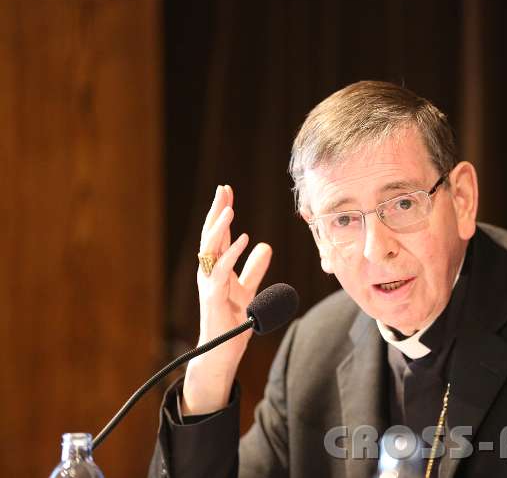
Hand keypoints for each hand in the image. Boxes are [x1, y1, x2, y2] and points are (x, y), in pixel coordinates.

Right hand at [182, 184, 271, 414]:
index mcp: (216, 267)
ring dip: (220, 227)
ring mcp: (208, 283)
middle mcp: (209, 271)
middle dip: (217, 211)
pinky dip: (231, 254)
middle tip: (223, 189)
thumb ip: (255, 268)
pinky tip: (242, 238)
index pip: (219, 233)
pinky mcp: (213, 296)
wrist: (224, 350)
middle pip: (211, 235)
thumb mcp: (249, 289)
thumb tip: (265, 246)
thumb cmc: (232, 320)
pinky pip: (221, 271)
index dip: (222, 212)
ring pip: (210, 249)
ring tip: (230, 208)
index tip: (227, 191)